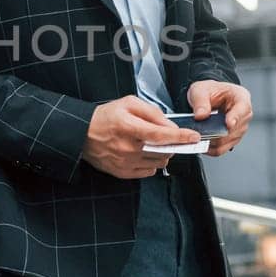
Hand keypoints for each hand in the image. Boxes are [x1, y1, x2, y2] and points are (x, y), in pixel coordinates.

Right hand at [82, 95, 199, 178]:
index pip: (161, 135)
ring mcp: (125, 162)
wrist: (82, 134)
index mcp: (129, 128)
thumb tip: (169, 125)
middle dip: (172, 144)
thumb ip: (152, 112)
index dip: (180, 136)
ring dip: (162, 154)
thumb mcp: (128, 104)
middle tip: (168, 137)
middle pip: (163, 151)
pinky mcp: (123, 172)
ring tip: (153, 144)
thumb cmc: (105, 117)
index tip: (193, 136)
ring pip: (158, 163)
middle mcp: (127, 147)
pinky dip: (152, 164)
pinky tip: (144, 154)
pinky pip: (148, 172)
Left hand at [188, 81, 252, 156]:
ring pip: (227, 141)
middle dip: (217, 132)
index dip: (236, 117)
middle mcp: (244, 114)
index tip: (228, 124)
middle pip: (235, 129)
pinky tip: (201, 142)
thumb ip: (200, 101)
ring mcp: (240, 128)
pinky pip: (222, 149)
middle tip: (201, 132)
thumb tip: (201, 116)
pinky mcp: (232, 139)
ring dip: (212, 141)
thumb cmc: (209, 91)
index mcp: (241, 97)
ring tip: (199, 136)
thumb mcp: (200, 90)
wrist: (208, 98)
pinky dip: (210, 148)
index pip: (243, 108)